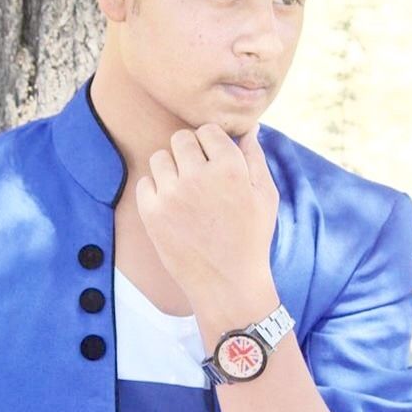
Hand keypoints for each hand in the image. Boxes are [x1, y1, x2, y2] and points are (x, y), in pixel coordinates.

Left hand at [135, 123, 279, 306]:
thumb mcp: (266, 195)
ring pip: (160, 157)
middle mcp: (198, 176)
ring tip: (185, 191)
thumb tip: (249, 127)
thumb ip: (255, 157)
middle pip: (181, 138)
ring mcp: (172, 194)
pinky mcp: (152, 213)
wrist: (227, 283)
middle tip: (199, 175)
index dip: (211, 143)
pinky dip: (155, 190)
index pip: (208, 130)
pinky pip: (145, 182)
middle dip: (189, 152)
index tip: (214, 161)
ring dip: (171, 168)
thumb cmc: (251, 238)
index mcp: (230, 167)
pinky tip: (171, 206)